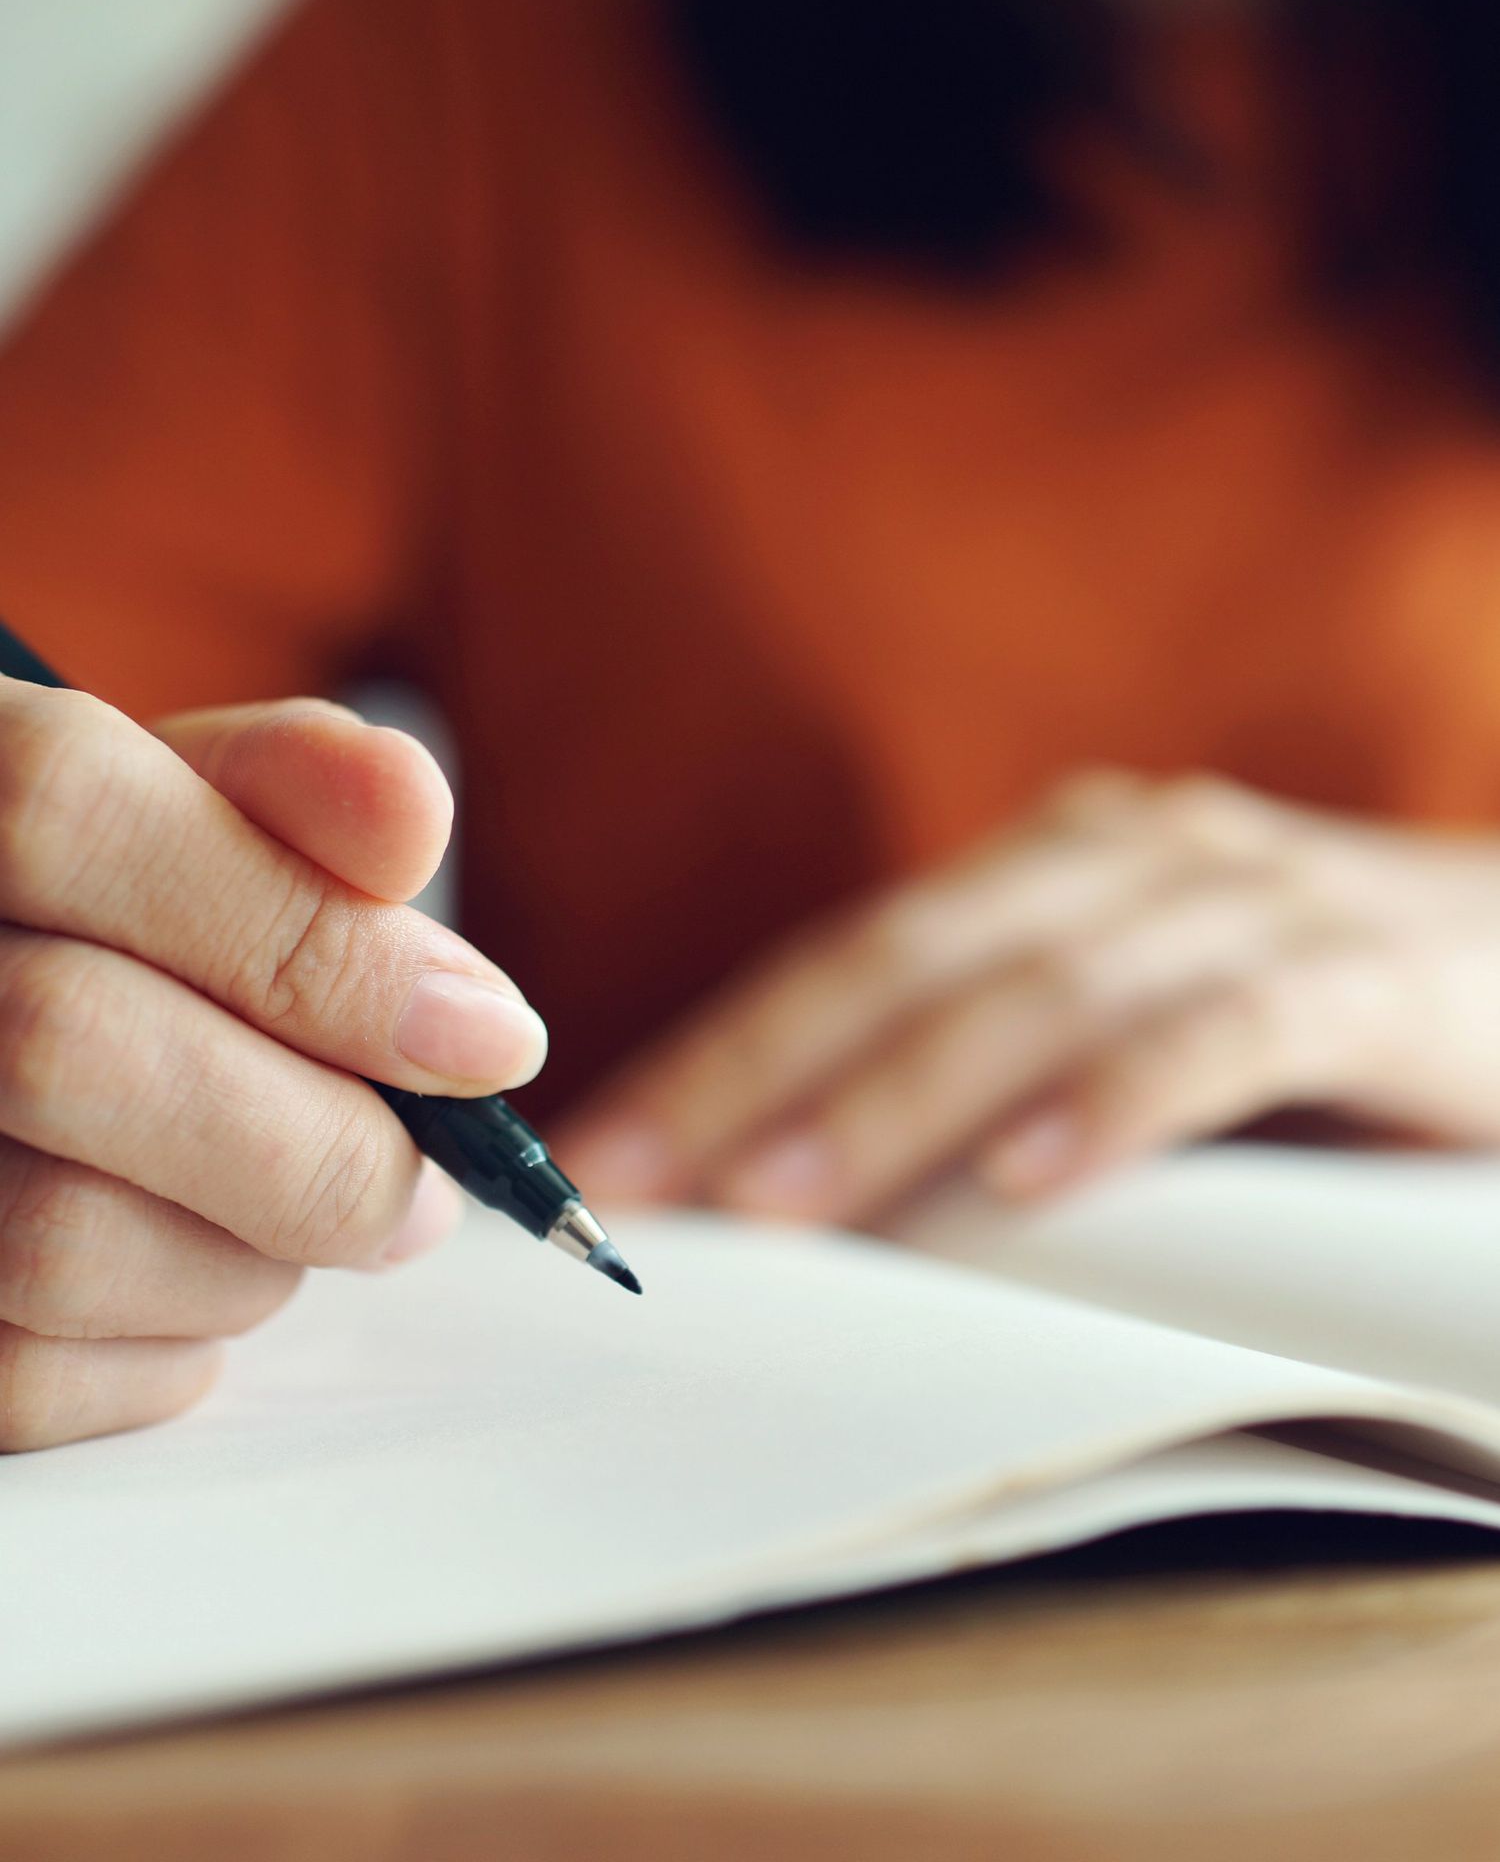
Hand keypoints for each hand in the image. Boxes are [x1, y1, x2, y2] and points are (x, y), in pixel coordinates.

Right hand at [0, 683, 546, 1449]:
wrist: (18, 1003)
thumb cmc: (116, 920)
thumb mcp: (192, 810)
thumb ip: (296, 793)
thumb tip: (410, 823)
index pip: (77, 816)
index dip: (306, 938)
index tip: (491, 1040)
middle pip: (65, 1043)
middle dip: (313, 1140)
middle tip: (427, 1185)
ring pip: (54, 1235)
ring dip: (250, 1258)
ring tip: (295, 1219)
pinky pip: (28, 1375)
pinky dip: (168, 1355)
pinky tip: (198, 1285)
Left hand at [562, 771, 1499, 1224]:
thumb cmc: (1316, 1011)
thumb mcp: (1140, 1014)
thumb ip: (1006, 1063)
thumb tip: (819, 1181)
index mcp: (1061, 864)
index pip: (857, 953)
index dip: (727, 1048)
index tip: (608, 1155)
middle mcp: (1134, 854)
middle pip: (911, 956)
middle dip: (764, 1070)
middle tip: (644, 1181)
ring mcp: (1251, 899)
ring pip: (1042, 991)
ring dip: (905, 1097)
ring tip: (790, 1203)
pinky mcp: (1368, 973)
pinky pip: (1224, 1032)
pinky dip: (1119, 1102)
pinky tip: (1032, 1183)